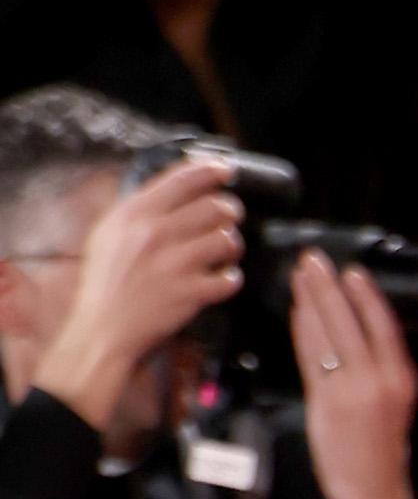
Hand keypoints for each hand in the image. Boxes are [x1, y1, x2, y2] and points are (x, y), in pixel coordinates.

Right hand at [35, 150, 244, 428]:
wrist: (104, 329)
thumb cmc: (105, 283)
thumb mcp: (108, 233)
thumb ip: (136, 210)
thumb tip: (168, 191)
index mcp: (135, 213)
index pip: (182, 179)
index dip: (210, 170)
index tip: (225, 169)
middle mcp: (156, 234)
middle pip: (215, 207)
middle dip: (229, 210)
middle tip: (230, 216)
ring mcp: (175, 265)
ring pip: (227, 240)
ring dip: (232, 245)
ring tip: (225, 250)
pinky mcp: (191, 294)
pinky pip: (229, 279)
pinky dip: (231, 278)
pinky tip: (223, 278)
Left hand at [289, 251, 417, 498]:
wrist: (373, 493)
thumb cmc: (380, 450)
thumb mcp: (392, 403)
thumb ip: (376, 368)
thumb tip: (351, 328)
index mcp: (401, 378)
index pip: (381, 324)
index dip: (363, 294)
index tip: (349, 270)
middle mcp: (379, 380)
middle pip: (349, 321)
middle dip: (328, 286)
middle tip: (312, 259)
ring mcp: (352, 391)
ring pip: (327, 334)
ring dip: (310, 300)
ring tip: (300, 277)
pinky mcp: (326, 402)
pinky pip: (311, 357)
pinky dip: (303, 331)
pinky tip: (297, 313)